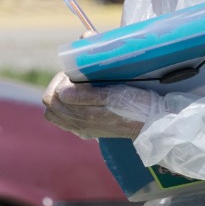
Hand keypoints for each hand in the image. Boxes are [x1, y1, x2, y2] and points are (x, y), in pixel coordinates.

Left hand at [41, 72, 161, 139]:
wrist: (153, 123)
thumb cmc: (136, 105)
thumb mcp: (114, 95)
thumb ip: (87, 94)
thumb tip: (62, 92)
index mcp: (83, 117)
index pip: (51, 98)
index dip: (59, 82)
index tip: (74, 74)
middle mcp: (80, 126)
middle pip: (51, 107)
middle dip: (58, 89)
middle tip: (76, 79)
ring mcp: (84, 130)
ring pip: (58, 114)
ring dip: (63, 99)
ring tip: (79, 89)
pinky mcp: (90, 131)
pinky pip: (68, 120)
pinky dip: (70, 107)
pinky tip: (85, 99)